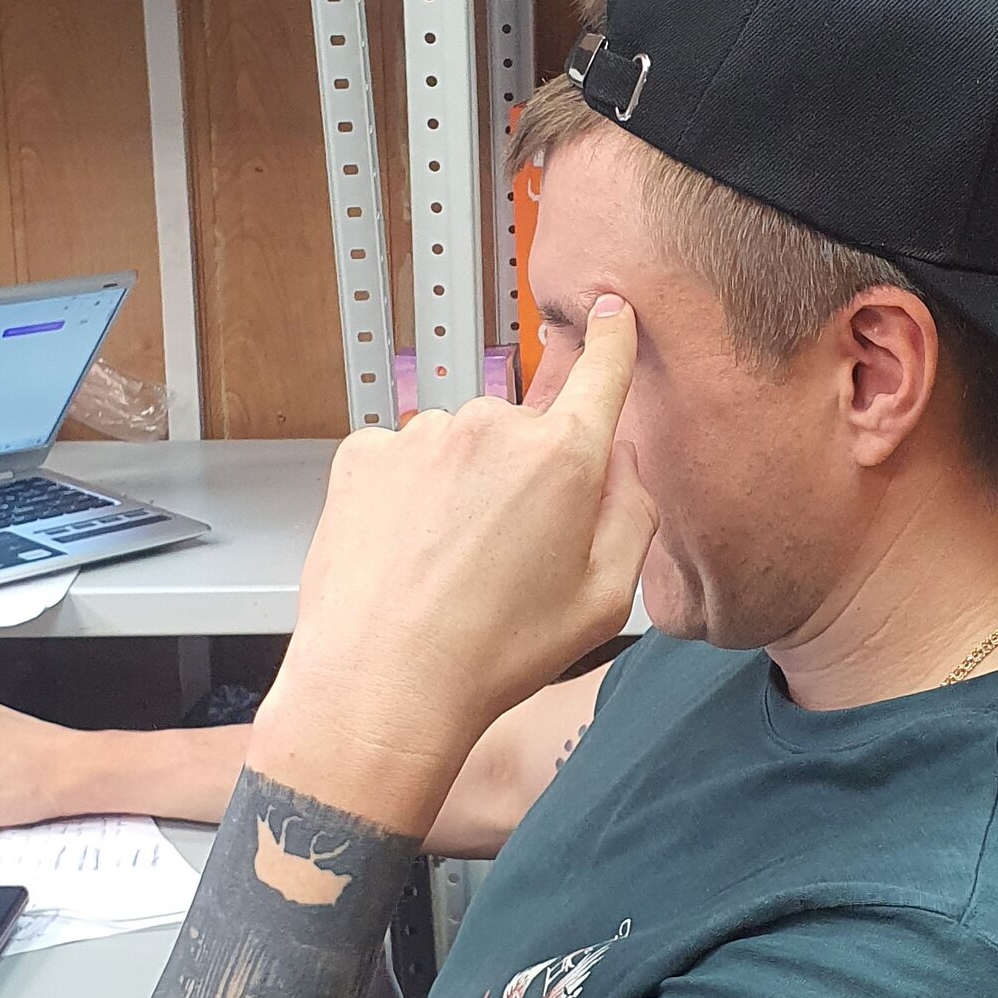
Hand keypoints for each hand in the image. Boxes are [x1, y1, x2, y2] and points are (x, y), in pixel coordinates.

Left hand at [268, 297, 656, 758]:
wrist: (382, 685)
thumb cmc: (493, 655)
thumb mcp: (604, 600)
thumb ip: (632, 514)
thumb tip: (621, 464)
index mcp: (563, 457)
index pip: (600, 371)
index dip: (610, 339)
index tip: (609, 313)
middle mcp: (492, 428)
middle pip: (525, 434)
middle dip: (525, 480)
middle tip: (509, 560)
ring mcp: (422, 436)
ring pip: (461, 450)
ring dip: (463, 492)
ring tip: (450, 569)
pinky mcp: (364, 454)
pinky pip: (404, 463)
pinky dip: (409, 499)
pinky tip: (409, 556)